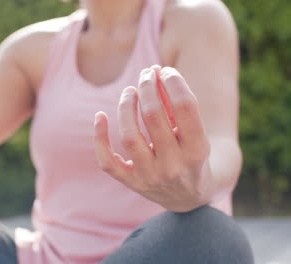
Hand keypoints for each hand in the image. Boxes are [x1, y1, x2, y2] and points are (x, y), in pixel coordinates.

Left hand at [94, 66, 213, 211]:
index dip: (173, 81)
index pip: (185, 106)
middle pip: (153, 116)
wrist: (190, 197)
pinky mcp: (131, 183)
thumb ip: (177, 105)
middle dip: (147, 88)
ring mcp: (150, 177)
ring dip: (126, 107)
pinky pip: (107, 161)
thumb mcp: (195, 133)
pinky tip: (100, 116)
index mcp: (198, 151)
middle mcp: (174, 166)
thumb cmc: (192, 154)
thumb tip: (155, 72)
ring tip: (129, 91)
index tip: (165, 71)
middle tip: (145, 75)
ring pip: (129, 136)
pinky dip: (100, 138)